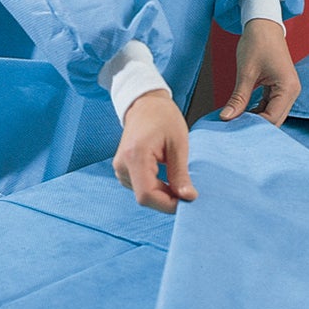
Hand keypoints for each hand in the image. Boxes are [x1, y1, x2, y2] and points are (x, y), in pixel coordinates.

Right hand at [113, 90, 197, 213]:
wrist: (145, 104)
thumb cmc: (163, 118)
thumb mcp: (178, 144)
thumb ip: (180, 173)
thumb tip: (188, 198)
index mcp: (135, 156)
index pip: (147, 195)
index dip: (168, 204)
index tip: (187, 200)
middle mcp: (122, 165)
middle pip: (145, 198)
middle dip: (167, 200)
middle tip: (188, 191)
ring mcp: (120, 168)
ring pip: (143, 195)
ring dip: (163, 194)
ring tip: (177, 178)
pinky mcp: (123, 170)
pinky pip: (141, 188)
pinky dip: (156, 188)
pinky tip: (167, 176)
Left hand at [220, 19, 299, 125]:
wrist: (263, 24)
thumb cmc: (257, 42)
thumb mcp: (246, 72)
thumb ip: (238, 98)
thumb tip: (226, 117)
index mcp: (288, 88)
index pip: (272, 118)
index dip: (253, 125)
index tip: (234, 128)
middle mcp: (292, 91)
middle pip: (275, 119)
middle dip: (255, 124)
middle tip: (233, 127)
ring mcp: (287, 90)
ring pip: (272, 114)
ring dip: (256, 118)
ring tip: (236, 120)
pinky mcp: (281, 88)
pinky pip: (270, 106)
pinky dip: (257, 110)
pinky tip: (242, 111)